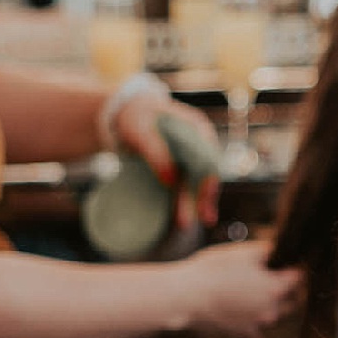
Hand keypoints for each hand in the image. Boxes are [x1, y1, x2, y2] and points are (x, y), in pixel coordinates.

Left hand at [109, 81, 222, 226]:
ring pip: (196, 182)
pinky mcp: (179, 166)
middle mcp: (199, 143)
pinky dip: (187, 201)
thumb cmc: (136, 117)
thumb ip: (155, 152)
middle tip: (204, 218)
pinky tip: (187, 217)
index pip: (209, 155)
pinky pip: (187, 185)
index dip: (209, 176)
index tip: (206, 193)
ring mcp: (190, 155)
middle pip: (206, 173)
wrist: (128, 113)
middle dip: (204, 197)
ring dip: (195, 204)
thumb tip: (171, 181)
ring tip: (189, 224)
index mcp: (197, 128)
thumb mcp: (141, 131)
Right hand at [179, 240, 302, 337]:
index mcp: (276, 288)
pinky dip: (255, 326)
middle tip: (270, 275)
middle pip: (291, 299)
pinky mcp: (243, 333)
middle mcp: (273, 309)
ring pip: (275, 314)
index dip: (295, 267)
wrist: (186, 296)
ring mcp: (258, 323)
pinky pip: (257, 334)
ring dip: (270, 305)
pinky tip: (246, 315)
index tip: (287, 262)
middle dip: (286, 288)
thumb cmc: (214, 270)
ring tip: (250, 291)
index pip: (300, 277)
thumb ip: (269, 250)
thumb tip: (283, 247)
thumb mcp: (244, 252)